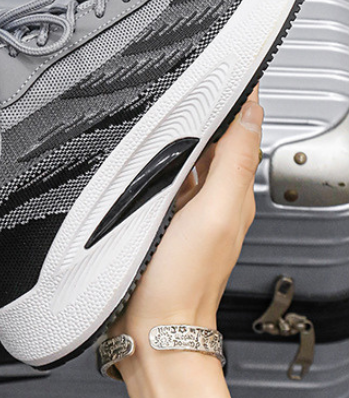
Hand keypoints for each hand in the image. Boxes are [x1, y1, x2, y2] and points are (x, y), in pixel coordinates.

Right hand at [110, 86, 262, 337]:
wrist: (151, 327)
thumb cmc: (182, 280)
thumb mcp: (213, 212)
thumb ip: (232, 163)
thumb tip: (250, 114)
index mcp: (233, 195)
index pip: (242, 135)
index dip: (239, 101)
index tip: (234, 70)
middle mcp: (211, 200)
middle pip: (214, 143)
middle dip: (206, 111)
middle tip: (193, 79)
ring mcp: (184, 211)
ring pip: (188, 159)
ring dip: (182, 134)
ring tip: (168, 108)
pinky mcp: (158, 220)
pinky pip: (165, 179)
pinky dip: (160, 160)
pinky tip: (146, 154)